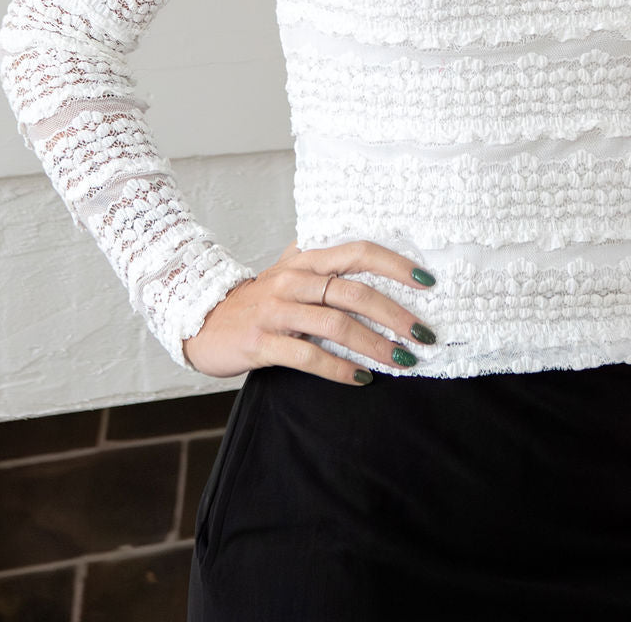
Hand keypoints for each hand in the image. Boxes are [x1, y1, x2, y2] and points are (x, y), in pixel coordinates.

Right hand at [181, 239, 435, 384]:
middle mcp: (293, 279)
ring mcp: (276, 311)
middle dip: (395, 312)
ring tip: (402, 359)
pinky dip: (339, 369)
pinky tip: (361, 378)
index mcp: (305, 258)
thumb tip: (380, 263)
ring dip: (375, 344)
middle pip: (353, 291)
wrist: (202, 320)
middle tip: (423, 333)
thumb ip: (326, 265)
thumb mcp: (290, 272)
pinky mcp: (262, 342)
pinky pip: (308, 356)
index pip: (358, 251)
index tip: (428, 281)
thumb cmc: (258, 300)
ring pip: (336, 324)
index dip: (395, 264)